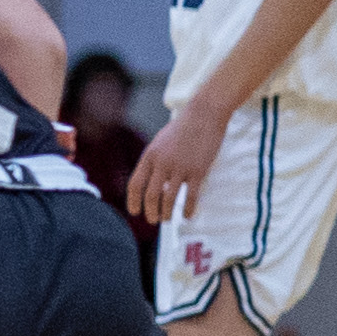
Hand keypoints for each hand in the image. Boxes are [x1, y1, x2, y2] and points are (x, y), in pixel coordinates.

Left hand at [128, 107, 222, 225]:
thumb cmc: (182, 129)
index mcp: (149, 156)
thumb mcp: (160, 143)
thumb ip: (154, 161)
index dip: (133, 201)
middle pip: (150, 195)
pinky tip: (187, 216)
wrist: (204, 115)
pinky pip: (190, 196)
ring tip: (167, 219)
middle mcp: (162, 163)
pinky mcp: (198, 171)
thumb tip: (152, 183)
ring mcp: (180, 168)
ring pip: (169, 199)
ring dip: (166, 213)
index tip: (135, 212)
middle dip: (150, 212)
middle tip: (153, 220)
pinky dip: (187, 209)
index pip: (135, 184)